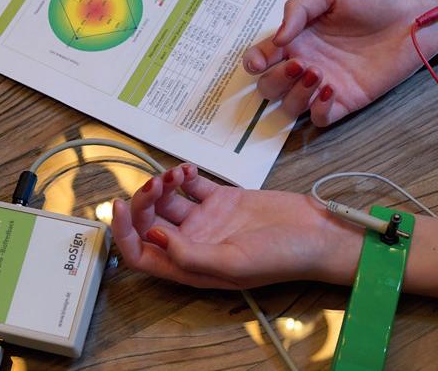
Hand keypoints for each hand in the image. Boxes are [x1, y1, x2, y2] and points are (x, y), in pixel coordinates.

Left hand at [112, 164, 361, 288]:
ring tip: (177, 174)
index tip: (120, 205)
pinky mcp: (223, 199)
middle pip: (150, 223)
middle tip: (156, 183)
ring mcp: (208, 221)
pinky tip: (189, 169)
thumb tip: (150, 234)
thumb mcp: (233, 263)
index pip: (142, 254)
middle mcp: (194, 244)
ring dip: (163, 184)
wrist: (318, 233)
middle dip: (144, 200)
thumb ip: (188, 254)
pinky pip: (192, 186)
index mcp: (191, 268)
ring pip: (167, 201)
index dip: (124, 233)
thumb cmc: (283, 258)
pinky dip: (184, 175)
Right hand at [242, 0, 437, 125]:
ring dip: (294, 94)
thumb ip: (299, 8)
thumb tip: (279, 39)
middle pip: (270, 87)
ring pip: (290, 107)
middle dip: (274, 80)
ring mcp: (325, 85)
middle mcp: (307, 63)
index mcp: (298, 37)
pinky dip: (318, 110)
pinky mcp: (347, 101)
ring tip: (317, 73)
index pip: (263, 57)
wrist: (414, 16)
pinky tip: (330, 89)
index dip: (254, 61)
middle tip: (297, 64)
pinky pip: (320, 119)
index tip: (261, 59)